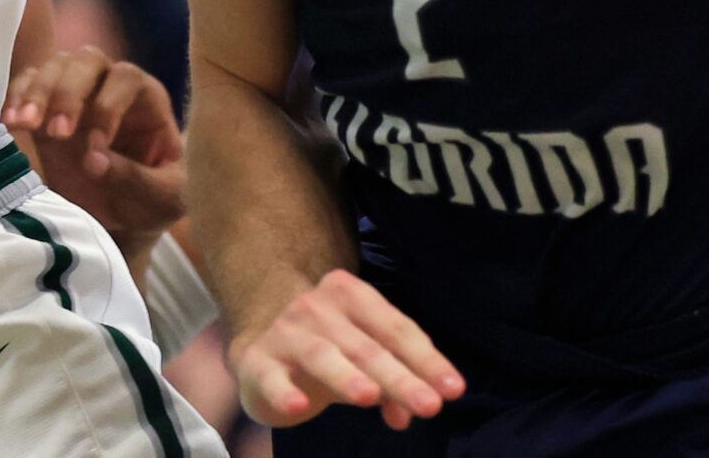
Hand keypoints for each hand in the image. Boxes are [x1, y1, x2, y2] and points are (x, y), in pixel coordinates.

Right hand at [2, 46, 184, 250]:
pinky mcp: (46, 107)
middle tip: (56, 134)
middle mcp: (111, 85)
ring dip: (37, 92)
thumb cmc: (154, 200)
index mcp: (148, 99)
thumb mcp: (163, 199)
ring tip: (22, 124)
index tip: (94, 150)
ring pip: (55, 66)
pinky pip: (28, 82)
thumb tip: (94, 161)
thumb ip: (135, 179)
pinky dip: (16, 96)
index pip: (127, 80)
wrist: (126, 213)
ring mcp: (77, 92)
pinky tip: (9, 122)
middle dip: (68, 93)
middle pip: (88, 61)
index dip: (109, 107)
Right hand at [230, 268, 464, 430]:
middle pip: (366, 345)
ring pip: (321, 354)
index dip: (426, 359)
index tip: (453, 390)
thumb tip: (409, 414)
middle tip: (430, 405)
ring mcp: (284, 332)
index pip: (396, 327)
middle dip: (400, 377)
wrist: (261, 344)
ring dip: (346, 376)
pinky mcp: (255, 361)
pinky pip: (271, 377)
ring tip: (371, 397)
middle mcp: (316, 306)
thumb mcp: (365, 362)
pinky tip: (299, 405)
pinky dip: (283, 391)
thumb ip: (393, 384)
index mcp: (350, 295)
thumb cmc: (329, 348)